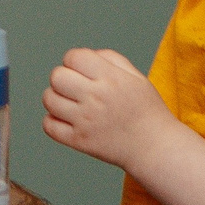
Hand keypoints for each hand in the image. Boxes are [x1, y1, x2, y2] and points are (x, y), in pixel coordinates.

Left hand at [42, 48, 175, 171]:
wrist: (156, 148)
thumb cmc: (146, 110)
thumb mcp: (136, 77)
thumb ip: (110, 59)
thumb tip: (81, 56)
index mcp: (111, 79)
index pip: (73, 57)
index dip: (74, 60)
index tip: (83, 70)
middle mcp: (96, 98)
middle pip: (57, 76)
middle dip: (63, 78)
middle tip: (75, 88)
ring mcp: (86, 121)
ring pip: (49, 99)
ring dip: (56, 99)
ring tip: (71, 104)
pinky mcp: (80, 141)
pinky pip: (48, 125)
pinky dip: (53, 121)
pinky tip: (67, 120)